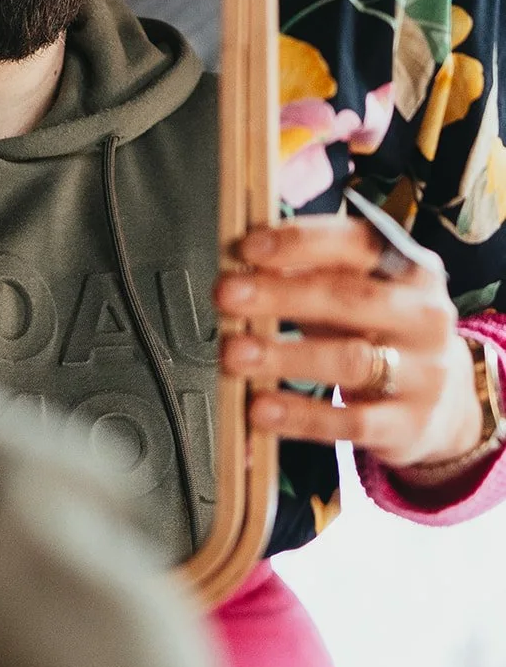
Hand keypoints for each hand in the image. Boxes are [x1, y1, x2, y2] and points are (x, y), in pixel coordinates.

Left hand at [215, 216, 483, 470]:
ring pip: (349, 360)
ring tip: (233, 353)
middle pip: (349, 298)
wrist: (440, 405)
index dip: (300, 241)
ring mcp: (423, 373)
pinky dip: (299, 415)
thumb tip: (237, 257)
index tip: (248, 246)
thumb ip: (306, 270)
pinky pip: (349, 421)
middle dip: (281, 294)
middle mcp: (423, 315)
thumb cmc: (376, 329)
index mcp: (409, 267)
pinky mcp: (409, 425)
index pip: (356, 242)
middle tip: (226, 294)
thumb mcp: (355, 289)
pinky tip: (260, 408)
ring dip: (284, 355)